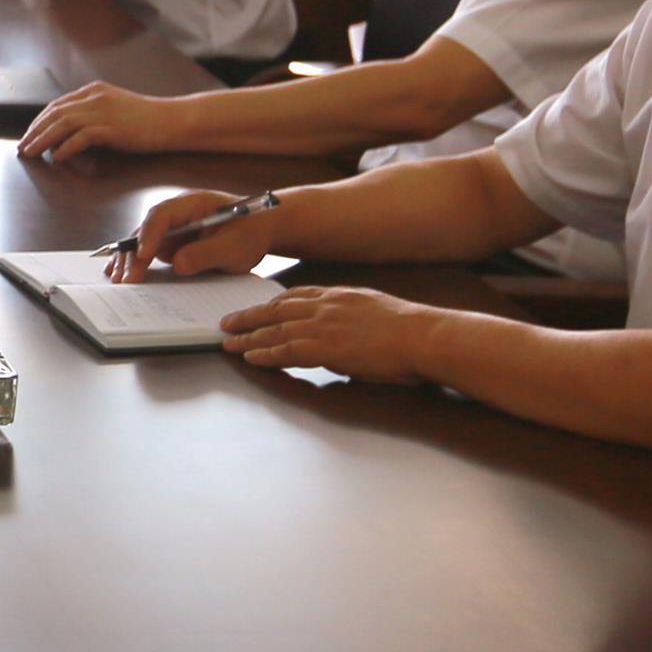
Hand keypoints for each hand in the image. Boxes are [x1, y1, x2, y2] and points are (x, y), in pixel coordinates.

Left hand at [20, 82, 178, 163]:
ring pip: (63, 124)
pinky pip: (81, 137)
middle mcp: (94, 97)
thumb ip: (91, 114)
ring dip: (42, 140)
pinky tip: (56, 157)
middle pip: (54, 113)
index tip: (28, 135)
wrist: (172, 121)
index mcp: (93, 91)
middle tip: (22, 147)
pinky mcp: (112, 128)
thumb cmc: (145, 120)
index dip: (39, 121)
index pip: (57, 105)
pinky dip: (65, 147)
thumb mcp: (114, 108)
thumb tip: (66, 133)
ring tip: (31, 153)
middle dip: (34, 131)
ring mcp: (103, 111)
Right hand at [109, 190, 285, 282]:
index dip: (150, 234)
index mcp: (192, 203)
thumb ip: (207, 253)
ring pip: (142, 242)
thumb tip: (178, 264)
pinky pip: (149, 252)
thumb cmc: (251, 232)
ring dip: (129, 260)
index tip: (144, 255)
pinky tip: (118, 273)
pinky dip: (135, 263)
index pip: (163, 215)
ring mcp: (172, 229)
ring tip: (118, 280)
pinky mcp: (172, 244)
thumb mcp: (235, 246)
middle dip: (134, 254)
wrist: (260, 230)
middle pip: (146, 230)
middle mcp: (176, 214)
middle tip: (128, 279)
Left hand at [218, 283, 435, 384]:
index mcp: (340, 294)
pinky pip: (285, 350)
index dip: (272, 303)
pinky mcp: (325, 347)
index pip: (297, 295)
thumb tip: (344, 334)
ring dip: (248, 336)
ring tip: (229, 342)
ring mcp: (324, 325)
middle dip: (249, 316)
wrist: (423, 336)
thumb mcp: (375, 311)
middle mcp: (327, 305)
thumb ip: (353, 317)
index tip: (258, 307)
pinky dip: (265, 354)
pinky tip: (251, 356)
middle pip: (277, 309)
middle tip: (228, 321)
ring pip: (275, 330)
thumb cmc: (410, 330)